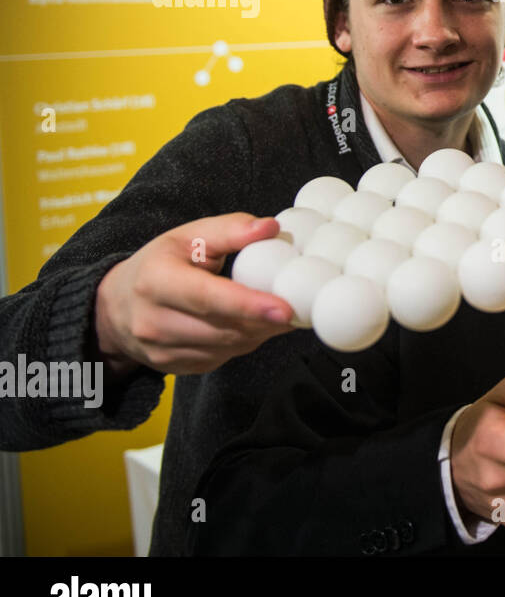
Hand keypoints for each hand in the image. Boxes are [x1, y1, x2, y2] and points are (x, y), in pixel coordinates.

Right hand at [94, 213, 295, 377]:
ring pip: (227, 347)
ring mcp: (161, 351)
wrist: (115, 306)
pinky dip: (244, 342)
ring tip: (274, 311)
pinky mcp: (174, 368)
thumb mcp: (186, 236)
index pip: (208, 298)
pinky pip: (222, 358)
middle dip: (264, 320)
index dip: (249, 305)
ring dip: (258, 331)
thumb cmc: (159, 264)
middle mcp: (153, 321)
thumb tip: (271, 228)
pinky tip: (250, 325)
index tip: (285, 309)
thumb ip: (230, 230)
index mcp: (155, 281)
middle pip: (223, 328)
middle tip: (296, 307)